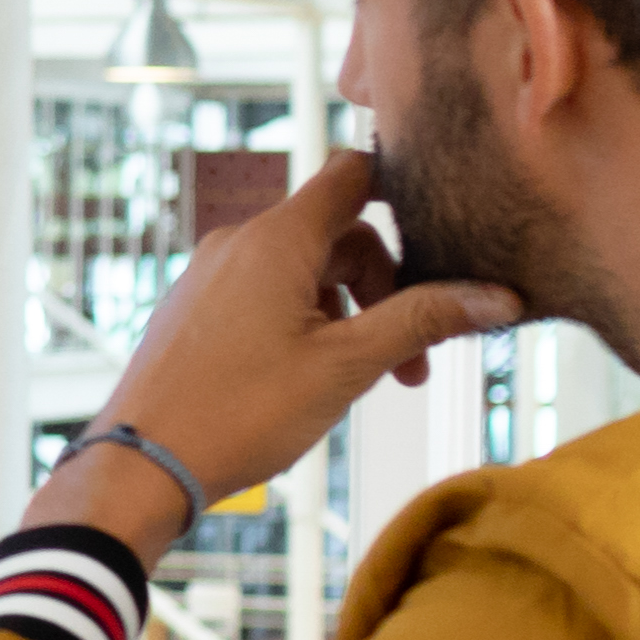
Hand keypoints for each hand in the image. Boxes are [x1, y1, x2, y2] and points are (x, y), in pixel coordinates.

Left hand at [54, 149, 524, 535]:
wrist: (141, 466)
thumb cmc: (238, 414)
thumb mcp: (349, 366)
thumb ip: (424, 320)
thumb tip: (498, 297)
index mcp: (276, 239)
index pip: (353, 174)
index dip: (402, 188)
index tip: (442, 230)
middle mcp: (238, 243)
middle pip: (337, 236)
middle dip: (386, 289)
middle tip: (414, 363)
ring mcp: (210, 276)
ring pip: (302, 272)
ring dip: (348, 313)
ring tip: (364, 379)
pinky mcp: (194, 310)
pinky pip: (265, 295)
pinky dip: (304, 323)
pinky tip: (312, 379)